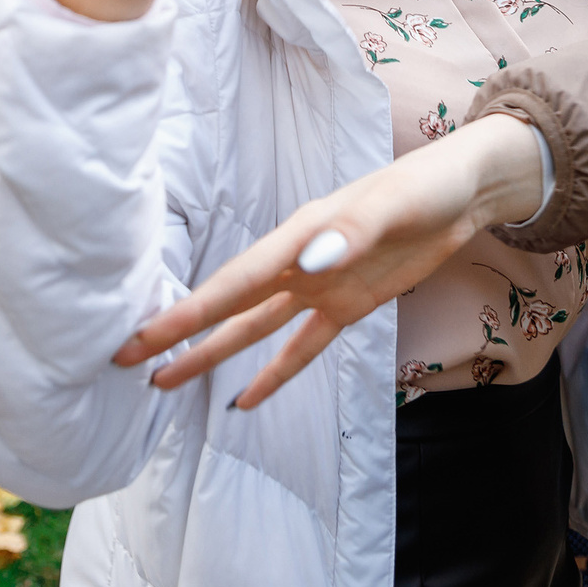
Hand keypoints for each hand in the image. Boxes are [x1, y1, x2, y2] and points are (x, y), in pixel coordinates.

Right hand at [109, 113, 545, 406]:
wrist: (462, 194)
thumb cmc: (423, 187)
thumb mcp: (391, 205)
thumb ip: (349, 233)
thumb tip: (305, 265)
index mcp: (298, 236)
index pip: (232, 283)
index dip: (185, 311)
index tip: (140, 335)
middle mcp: (297, 262)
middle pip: (227, 306)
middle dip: (177, 332)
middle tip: (125, 360)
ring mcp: (318, 286)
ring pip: (252, 328)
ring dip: (211, 353)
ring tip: (164, 382)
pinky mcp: (346, 306)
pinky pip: (301, 347)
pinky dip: (274, 373)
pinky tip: (246, 399)